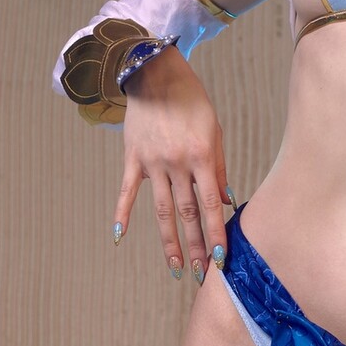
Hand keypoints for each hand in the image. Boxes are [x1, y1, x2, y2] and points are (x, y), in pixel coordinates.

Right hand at [113, 47, 232, 283]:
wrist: (154, 72)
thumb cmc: (191, 100)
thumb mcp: (214, 130)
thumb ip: (219, 166)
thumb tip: (226, 200)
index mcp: (202, 156)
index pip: (212, 204)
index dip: (217, 233)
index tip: (222, 258)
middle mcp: (177, 163)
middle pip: (187, 214)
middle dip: (196, 246)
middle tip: (202, 274)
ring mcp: (152, 162)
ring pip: (162, 210)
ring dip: (169, 242)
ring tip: (176, 268)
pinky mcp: (132, 157)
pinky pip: (127, 190)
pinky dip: (122, 213)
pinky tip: (119, 236)